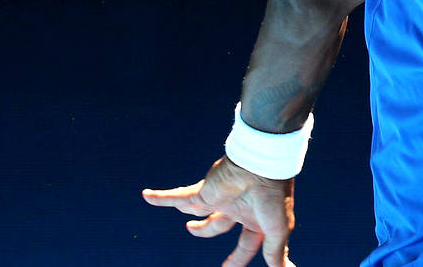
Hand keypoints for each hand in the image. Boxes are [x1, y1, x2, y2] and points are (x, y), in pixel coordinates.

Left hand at [142, 156, 296, 266]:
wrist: (262, 165)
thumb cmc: (273, 198)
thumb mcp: (276, 231)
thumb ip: (274, 252)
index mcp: (255, 219)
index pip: (244, 246)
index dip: (237, 260)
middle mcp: (236, 209)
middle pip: (216, 226)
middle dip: (205, 231)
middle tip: (192, 231)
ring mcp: (219, 198)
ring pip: (196, 209)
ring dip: (187, 211)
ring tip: (181, 213)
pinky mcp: (204, 191)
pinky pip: (177, 196)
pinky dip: (161, 198)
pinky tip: (146, 196)